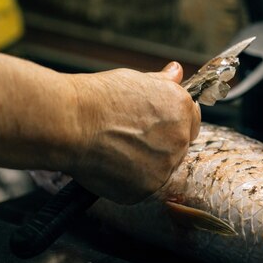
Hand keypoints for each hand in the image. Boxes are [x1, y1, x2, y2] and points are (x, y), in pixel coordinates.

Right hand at [65, 62, 199, 203]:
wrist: (70, 124)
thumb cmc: (97, 99)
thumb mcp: (135, 80)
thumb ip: (162, 82)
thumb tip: (176, 72)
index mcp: (180, 109)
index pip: (192, 118)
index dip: (172, 120)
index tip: (154, 121)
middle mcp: (179, 140)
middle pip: (178, 145)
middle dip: (159, 142)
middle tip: (128, 135)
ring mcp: (163, 168)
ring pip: (160, 168)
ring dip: (144, 162)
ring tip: (115, 148)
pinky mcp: (144, 190)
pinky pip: (141, 187)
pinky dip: (127, 180)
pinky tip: (109, 164)